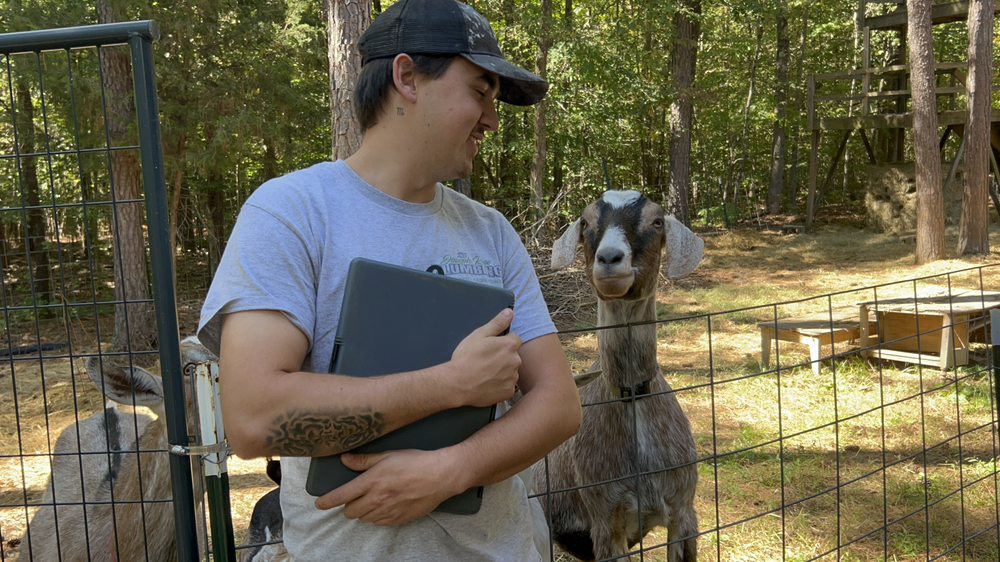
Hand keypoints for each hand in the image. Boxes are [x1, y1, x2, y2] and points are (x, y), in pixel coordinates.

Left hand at [315, 450, 460, 525]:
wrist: (440, 476)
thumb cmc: (415, 461)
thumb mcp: (387, 455)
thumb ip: (364, 461)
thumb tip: (345, 460)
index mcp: (371, 482)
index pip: (341, 496)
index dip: (327, 502)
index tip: (320, 504)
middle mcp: (376, 500)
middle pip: (350, 512)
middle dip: (348, 505)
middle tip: (354, 497)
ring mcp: (388, 512)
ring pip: (364, 519)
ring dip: (363, 511)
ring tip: (372, 500)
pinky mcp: (399, 519)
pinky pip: (380, 523)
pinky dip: (377, 517)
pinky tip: (385, 507)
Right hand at [449, 308, 522, 406]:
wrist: (457, 384)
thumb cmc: (466, 358)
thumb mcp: (479, 335)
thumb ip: (497, 323)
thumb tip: (510, 312)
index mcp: (509, 345)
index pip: (515, 339)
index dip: (503, 342)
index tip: (491, 348)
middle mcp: (515, 361)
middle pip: (514, 356)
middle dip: (504, 357)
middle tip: (486, 361)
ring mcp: (512, 378)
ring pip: (511, 372)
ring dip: (503, 372)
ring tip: (485, 374)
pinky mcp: (508, 392)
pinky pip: (508, 386)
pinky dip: (500, 385)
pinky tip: (487, 384)